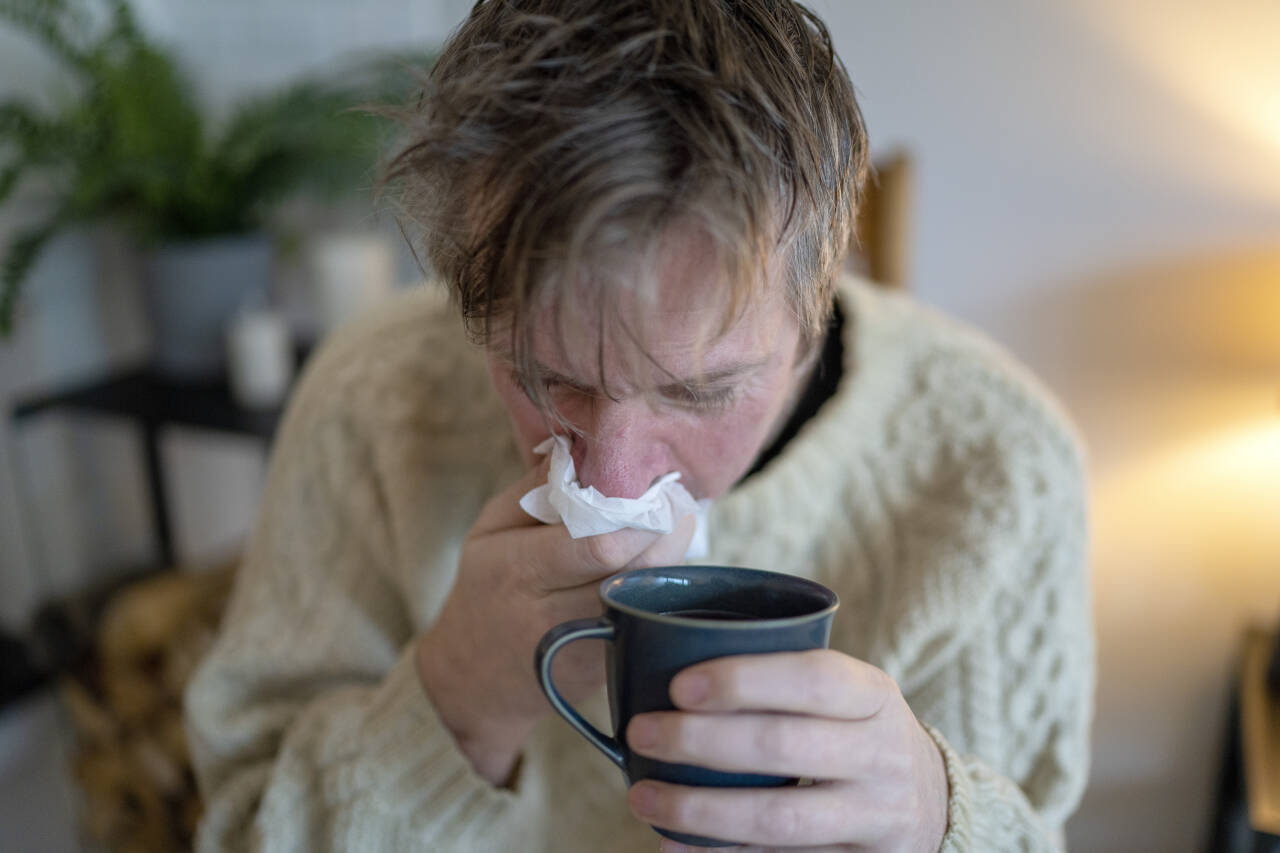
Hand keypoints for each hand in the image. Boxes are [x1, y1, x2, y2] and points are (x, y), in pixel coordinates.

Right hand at [417, 458, 696, 785]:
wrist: (475, 677)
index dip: (641, 516)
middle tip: (680, 505)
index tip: (659, 488)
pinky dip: (663, 591)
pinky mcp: (607, 670)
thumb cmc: (486, 587)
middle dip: (669, 533)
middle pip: (636, 573)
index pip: (599, 545)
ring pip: (650, 600)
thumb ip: (534, 488)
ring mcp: (585, 648)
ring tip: (676, 529)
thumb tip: (583, 447)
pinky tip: (662, 567)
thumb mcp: (490, 529)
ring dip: (673, 562)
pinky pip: (650, 622)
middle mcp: (554, 615)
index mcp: (520, 570)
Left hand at [623, 650, 948, 852]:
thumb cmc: (858, 732)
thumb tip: (666, 668)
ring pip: (778, 816)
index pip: (813, 678)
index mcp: (874, 695)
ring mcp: (873, 815)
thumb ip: (785, 683)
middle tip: (643, 732)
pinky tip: (673, 846)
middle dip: (702, 741)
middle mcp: (881, 754)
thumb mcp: (849, 696)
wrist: (931, 803)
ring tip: (643, 796)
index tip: (679, 685)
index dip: (744, 680)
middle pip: (784, 746)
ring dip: (701, 809)